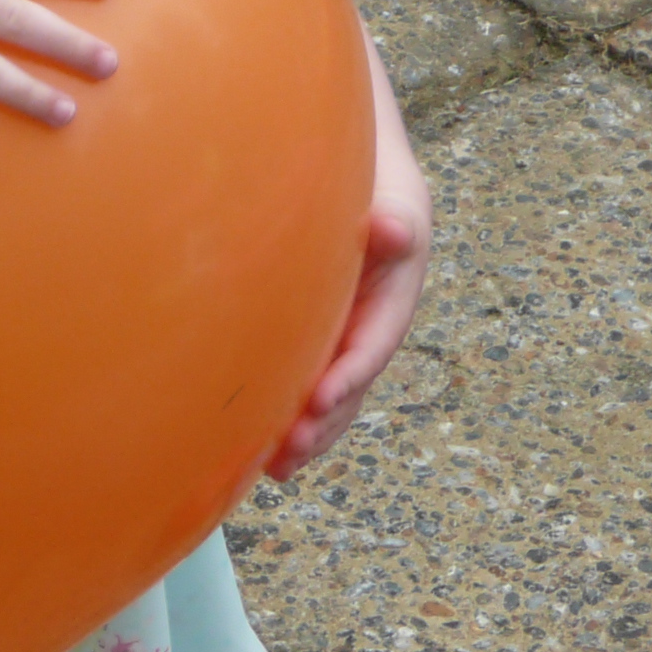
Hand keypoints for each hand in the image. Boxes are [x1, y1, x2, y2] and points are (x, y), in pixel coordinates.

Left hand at [266, 182, 431, 480]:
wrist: (360, 184)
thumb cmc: (372, 190)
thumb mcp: (390, 200)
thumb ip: (391, 222)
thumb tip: (390, 228)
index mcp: (392, 301)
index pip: (371, 345)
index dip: (349, 375)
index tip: (321, 400)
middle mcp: (370, 329)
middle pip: (350, 385)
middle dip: (323, 423)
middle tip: (289, 452)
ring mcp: (343, 339)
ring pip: (328, 396)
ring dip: (306, 433)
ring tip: (276, 467)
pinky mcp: (317, 342)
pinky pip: (306, 384)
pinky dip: (288, 417)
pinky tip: (260, 451)